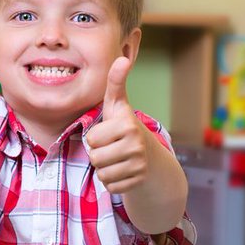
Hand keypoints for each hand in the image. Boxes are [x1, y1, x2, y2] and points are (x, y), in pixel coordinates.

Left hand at [86, 57, 151, 192]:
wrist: (152, 159)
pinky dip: (113, 182)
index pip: (91, 139)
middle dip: (98, 154)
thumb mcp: (118, 105)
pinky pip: (110, 186)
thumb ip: (115, 83)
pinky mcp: (139, 182)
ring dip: (104, 169)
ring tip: (117, 159)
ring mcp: (139, 164)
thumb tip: (121, 57)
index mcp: (127, 125)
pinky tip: (123, 172)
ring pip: (101, 173)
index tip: (109, 132)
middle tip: (112, 148)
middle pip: (94, 157)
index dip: (95, 137)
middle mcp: (136, 144)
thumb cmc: (126, 128)